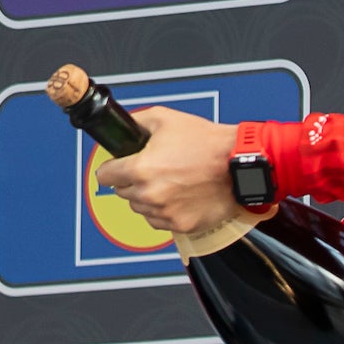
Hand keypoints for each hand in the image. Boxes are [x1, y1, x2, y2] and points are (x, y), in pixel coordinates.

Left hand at [93, 106, 241, 234]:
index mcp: (141, 170)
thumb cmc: (208, 143)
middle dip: (131, 181)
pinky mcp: (181, 225)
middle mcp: (150, 195)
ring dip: (147, 197)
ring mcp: (166, 213)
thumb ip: (136, 123)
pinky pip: (159, 221)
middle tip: (151, 169)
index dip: (110, 168)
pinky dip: (163, 211)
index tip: (116, 167)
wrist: (239, 165)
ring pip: (140, 208)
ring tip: (168, 181)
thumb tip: (122, 128)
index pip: (105, 176)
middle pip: (122, 192)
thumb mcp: (165, 118)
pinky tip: (178, 195)